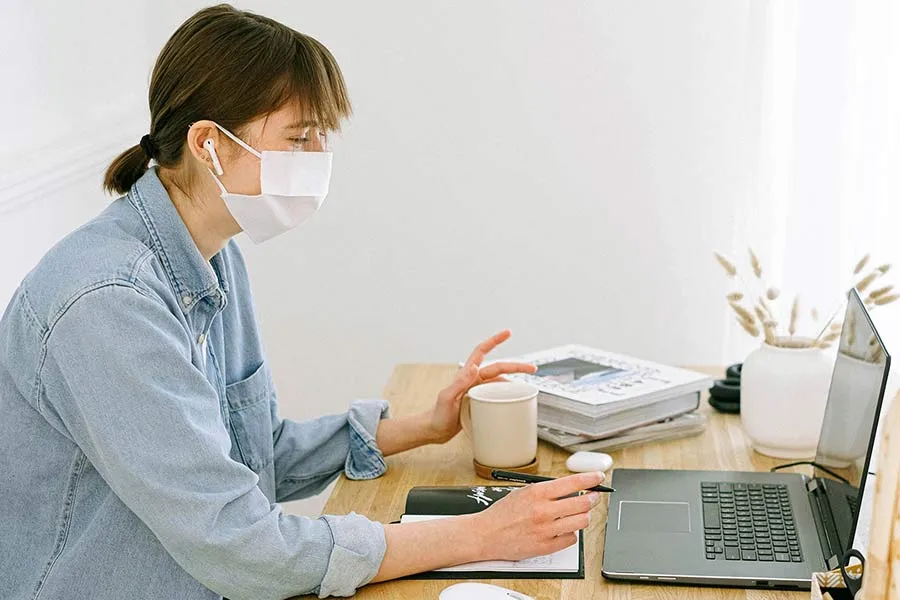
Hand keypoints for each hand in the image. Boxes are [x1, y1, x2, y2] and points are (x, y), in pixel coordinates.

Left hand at [427, 330, 536, 443]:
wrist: (435, 430)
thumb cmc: (438, 415)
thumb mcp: (447, 398)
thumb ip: (459, 383)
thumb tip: (474, 368)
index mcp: (466, 375)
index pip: (482, 352)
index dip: (494, 341)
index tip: (507, 333)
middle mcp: (474, 381)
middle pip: (498, 368)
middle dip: (516, 366)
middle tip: (532, 368)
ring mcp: (478, 391)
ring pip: (500, 382)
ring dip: (514, 381)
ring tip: (527, 386)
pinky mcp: (480, 402)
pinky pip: (497, 395)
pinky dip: (507, 395)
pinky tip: (514, 399)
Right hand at [471, 472, 605, 560]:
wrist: (486, 534)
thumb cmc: (502, 513)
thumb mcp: (523, 492)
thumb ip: (546, 491)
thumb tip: (570, 488)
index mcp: (537, 493)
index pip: (573, 483)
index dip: (591, 479)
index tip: (598, 477)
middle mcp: (544, 510)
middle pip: (583, 503)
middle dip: (593, 499)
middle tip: (593, 497)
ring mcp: (546, 530)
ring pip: (581, 522)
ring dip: (584, 516)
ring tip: (579, 514)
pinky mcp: (546, 546)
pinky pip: (571, 539)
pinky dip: (571, 533)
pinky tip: (564, 529)